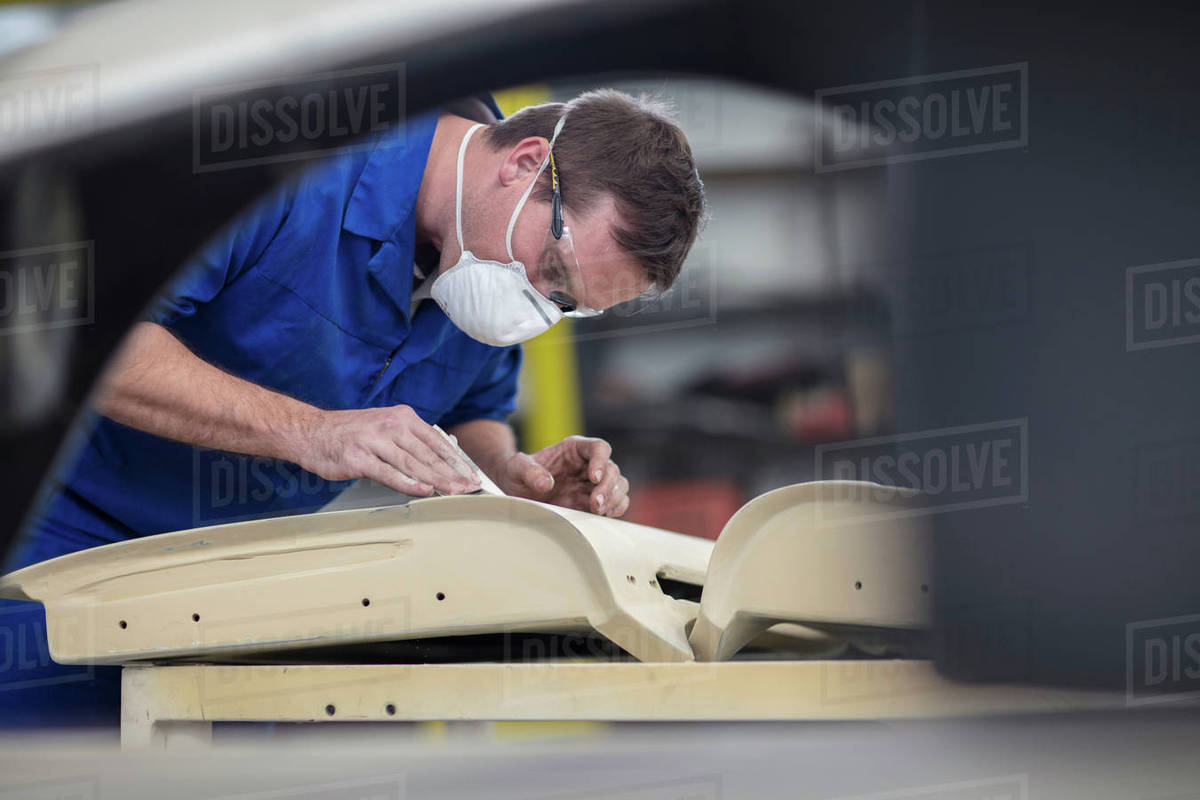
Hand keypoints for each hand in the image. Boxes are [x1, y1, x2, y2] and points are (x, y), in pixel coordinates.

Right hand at [295, 405, 480, 495]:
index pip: (437, 441)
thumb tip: (440, 459)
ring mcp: (374, 441)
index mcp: (401, 417)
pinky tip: (425, 491)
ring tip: (455, 492)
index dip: (457, 460)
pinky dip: (408, 483)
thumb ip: (410, 441)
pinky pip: (389, 473)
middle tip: (470, 488)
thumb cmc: (350, 434)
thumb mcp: (384, 427)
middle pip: (428, 455)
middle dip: (453, 474)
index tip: (472, 476)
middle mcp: (390, 426)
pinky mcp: (359, 458)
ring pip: (413, 464)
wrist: (310, 431)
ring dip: (437, 480)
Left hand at [499, 435, 629, 516]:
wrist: (517, 491)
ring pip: (619, 485)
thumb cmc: (517, 474)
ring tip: (597, 511)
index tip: (594, 478)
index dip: (601, 461)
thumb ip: (528, 471)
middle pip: (612, 469)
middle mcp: (588, 464)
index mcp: (574, 449)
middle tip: (594, 504)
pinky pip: (617, 502)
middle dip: (607, 487)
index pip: (599, 448)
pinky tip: (603, 515)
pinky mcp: (594, 501)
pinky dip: (615, 508)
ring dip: (613, 498)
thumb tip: (546, 483)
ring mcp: (593, 483)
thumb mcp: (516, 468)